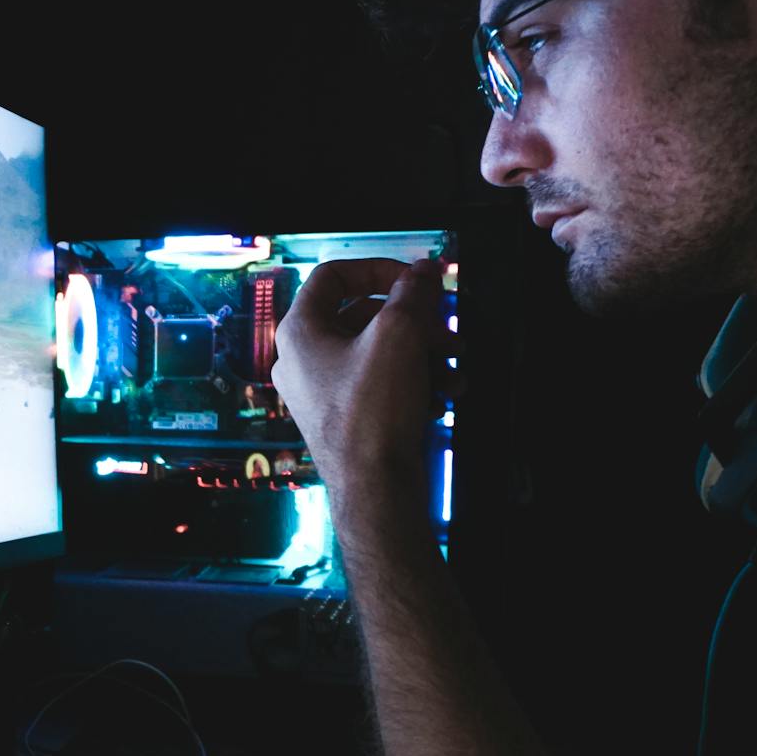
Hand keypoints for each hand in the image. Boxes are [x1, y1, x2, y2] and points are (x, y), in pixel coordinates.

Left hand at [273, 257, 458, 503]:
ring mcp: (321, 391)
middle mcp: (302, 359)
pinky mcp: (344, 417)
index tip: (416, 278)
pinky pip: (379, 383)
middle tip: (446, 322)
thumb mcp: (400, 335)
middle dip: (413, 317)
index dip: (379, 268)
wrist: (375, 488)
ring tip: (457, 359)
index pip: (334, 276)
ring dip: (423, 349)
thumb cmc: (373, 411)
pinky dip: (414, 380)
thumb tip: (426, 269)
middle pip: (363, 315)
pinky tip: (447, 390)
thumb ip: (414, 293)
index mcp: (300, 331)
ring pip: (377, 351)